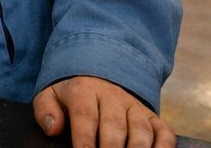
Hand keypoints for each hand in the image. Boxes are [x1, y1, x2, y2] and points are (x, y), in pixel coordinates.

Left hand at [33, 76, 173, 146]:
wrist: (97, 70)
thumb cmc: (72, 94)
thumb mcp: (51, 94)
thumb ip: (46, 110)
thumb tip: (53, 128)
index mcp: (84, 90)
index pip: (85, 117)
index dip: (85, 140)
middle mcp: (113, 97)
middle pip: (114, 127)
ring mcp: (135, 107)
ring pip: (140, 131)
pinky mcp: (152, 116)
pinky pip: (164, 132)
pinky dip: (164, 147)